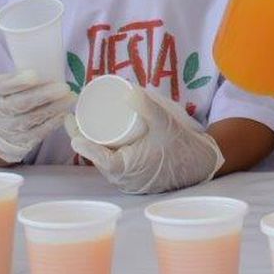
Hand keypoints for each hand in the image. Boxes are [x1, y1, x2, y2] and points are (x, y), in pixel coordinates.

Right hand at [0, 70, 75, 163]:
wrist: (0, 125)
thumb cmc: (12, 95)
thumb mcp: (10, 82)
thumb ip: (23, 76)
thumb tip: (50, 66)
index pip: (5, 86)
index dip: (19, 81)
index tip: (35, 75)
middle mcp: (1, 111)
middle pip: (22, 104)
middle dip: (44, 95)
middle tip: (64, 88)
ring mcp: (11, 127)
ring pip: (33, 118)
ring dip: (54, 108)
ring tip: (70, 98)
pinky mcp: (23, 140)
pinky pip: (39, 132)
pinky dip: (53, 122)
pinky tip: (64, 113)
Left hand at [66, 88, 224, 194]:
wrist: (203, 165)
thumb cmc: (183, 145)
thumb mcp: (165, 122)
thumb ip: (148, 107)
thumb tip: (126, 92)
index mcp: (124, 169)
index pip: (92, 154)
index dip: (78, 136)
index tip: (70, 120)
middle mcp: (123, 180)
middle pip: (95, 155)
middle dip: (83, 135)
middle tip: (77, 113)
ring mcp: (129, 181)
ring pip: (104, 159)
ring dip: (94, 142)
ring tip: (87, 120)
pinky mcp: (136, 179)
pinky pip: (114, 164)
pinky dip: (104, 150)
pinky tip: (100, 139)